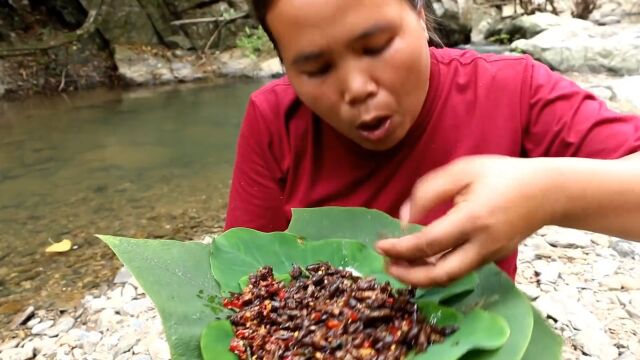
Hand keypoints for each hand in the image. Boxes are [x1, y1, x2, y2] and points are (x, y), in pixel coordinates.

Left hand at [376, 155, 558, 286]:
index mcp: (473, 218)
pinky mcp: (493, 259)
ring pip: (450, 278)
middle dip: (408, 276)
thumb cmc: (501, 175)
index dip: (400, 249)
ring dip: (420, 277)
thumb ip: (428, 192)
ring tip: (399, 266)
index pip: (428, 244)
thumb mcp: (462, 171)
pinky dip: (437, 270)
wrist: (547, 192)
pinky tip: (421, 261)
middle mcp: (482, 244)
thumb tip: (404, 220)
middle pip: (440, 275)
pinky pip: (460, 270)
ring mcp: (490, 255)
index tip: (380, 246)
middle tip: (386, 266)